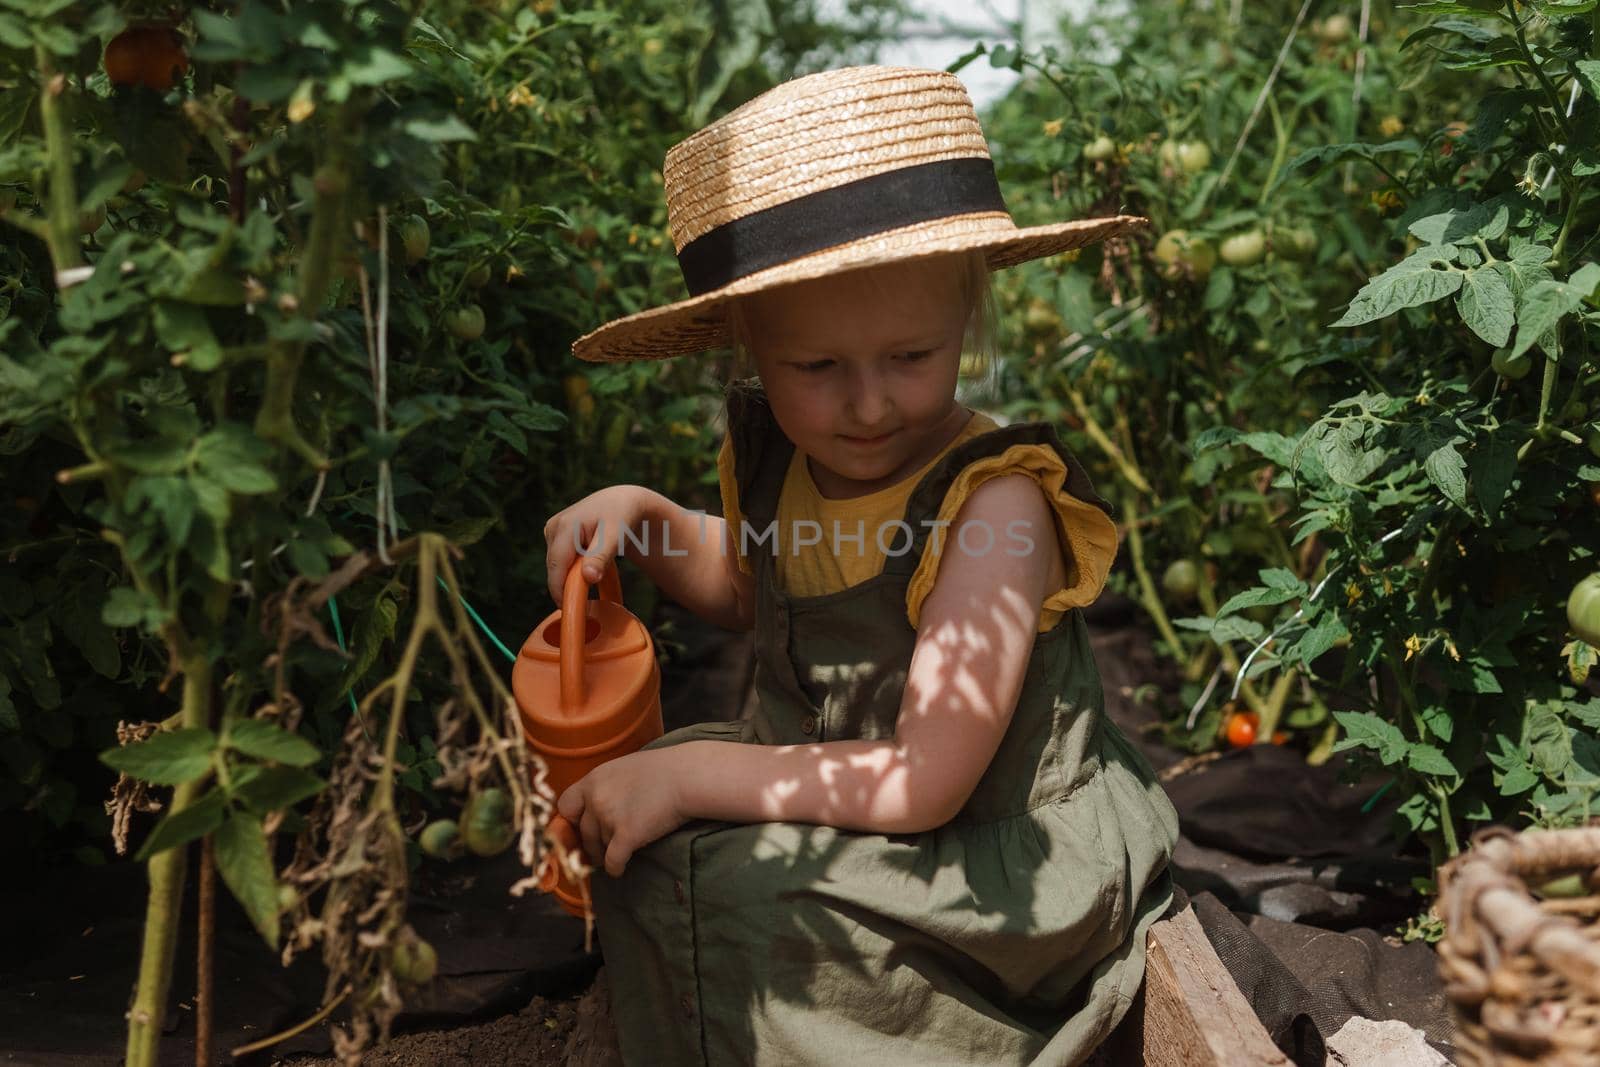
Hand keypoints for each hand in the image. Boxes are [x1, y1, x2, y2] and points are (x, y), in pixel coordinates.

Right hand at [542, 485, 653, 602]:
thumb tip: (588, 577)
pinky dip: (575, 570)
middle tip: (589, 602)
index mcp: (564, 526)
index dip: (560, 590)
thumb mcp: (615, 537)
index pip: (556, 566)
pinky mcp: (556, 537)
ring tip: (598, 576)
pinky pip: (562, 562)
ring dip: (574, 577)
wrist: (623, 502)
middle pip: (555, 569)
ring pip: (558, 567)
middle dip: (570, 586)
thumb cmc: (622, 517)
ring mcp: (552, 532)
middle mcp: (553, 528)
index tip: (571, 610)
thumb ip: (601, 557)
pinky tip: (590, 569)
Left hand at [556, 748, 687, 876]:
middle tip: (601, 849)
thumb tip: (598, 804)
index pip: (565, 806)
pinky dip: (615, 869)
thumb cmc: (663, 769)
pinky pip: (612, 862)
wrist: (687, 777)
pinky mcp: (626, 836)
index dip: (572, 820)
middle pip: (584, 833)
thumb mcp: (625, 767)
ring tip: (619, 853)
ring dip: (607, 853)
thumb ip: (607, 785)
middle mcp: (596, 799)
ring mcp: (609, 818)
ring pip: (599, 848)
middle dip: (592, 843)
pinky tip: (620, 870)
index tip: (582, 828)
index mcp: (593, 779)